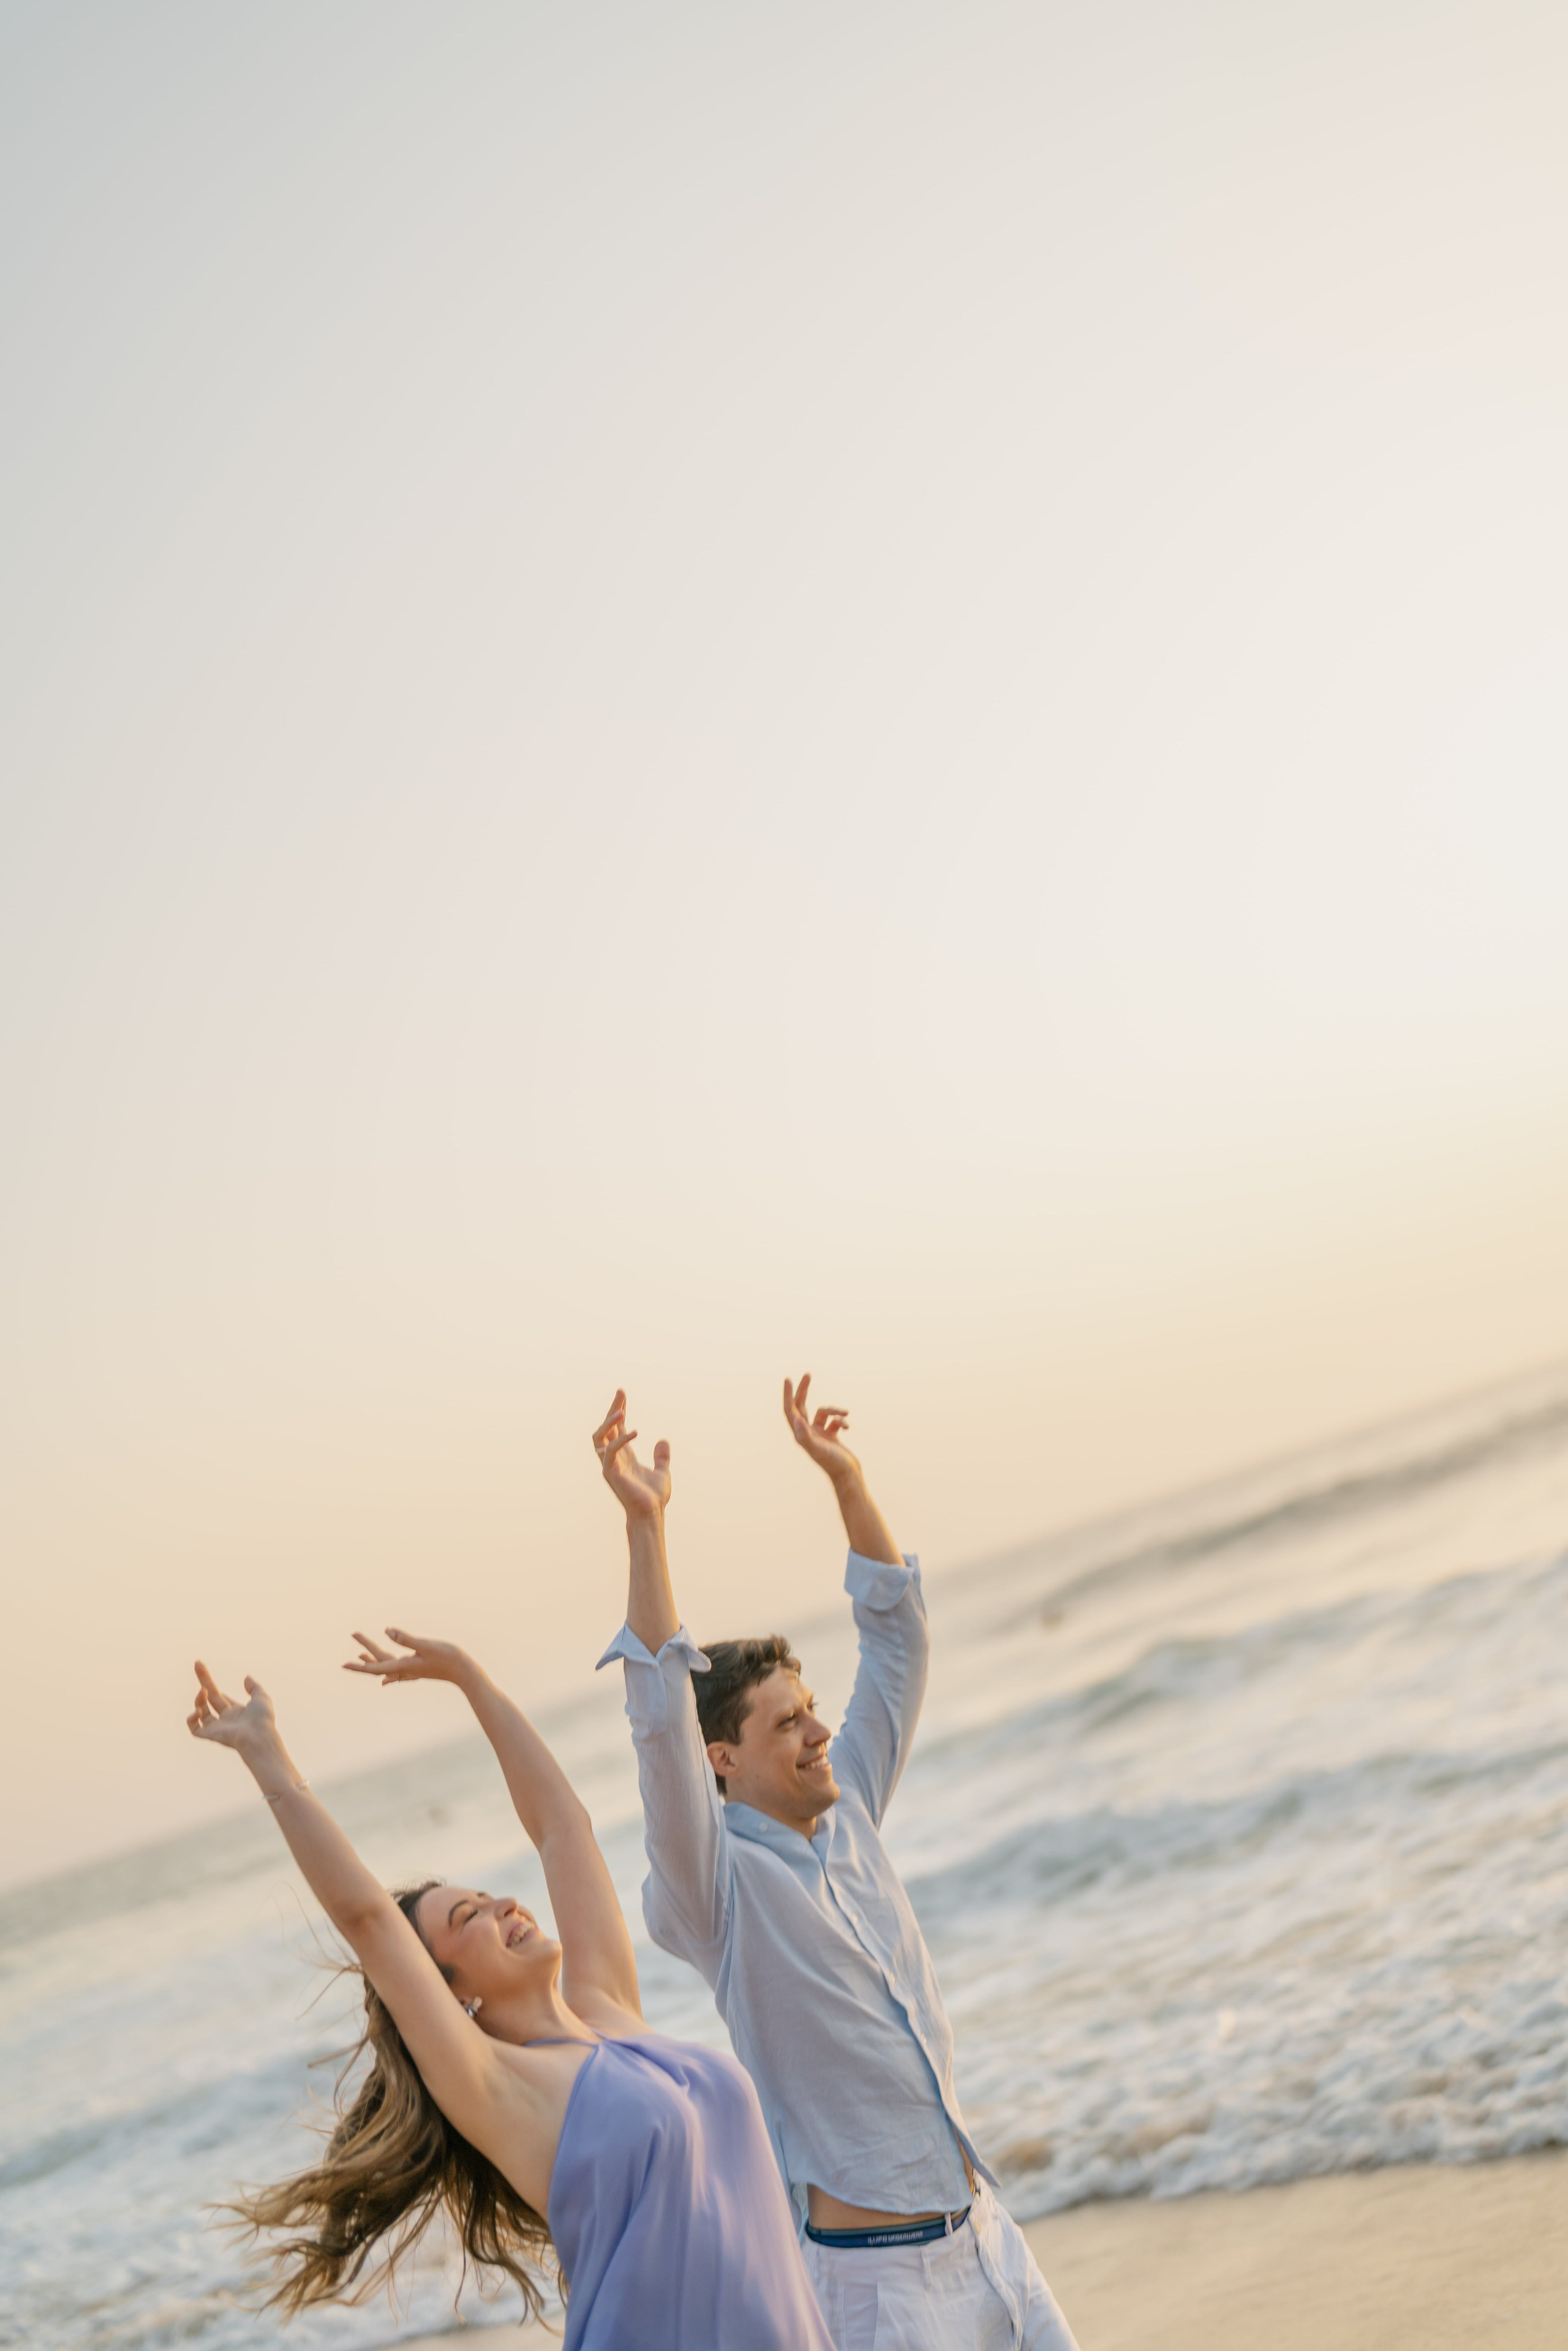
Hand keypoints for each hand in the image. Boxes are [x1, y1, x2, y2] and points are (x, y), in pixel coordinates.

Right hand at [187, 1661, 275, 1751]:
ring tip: (203, 1691)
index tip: (204, 1671)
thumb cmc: (262, 1719)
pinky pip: (194, 1729)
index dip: (211, 1686)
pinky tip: (198, 1709)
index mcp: (235, 1712)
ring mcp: (217, 1728)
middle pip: (209, 1699)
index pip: (219, 1698)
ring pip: (200, 1712)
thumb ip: (254, 1687)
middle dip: (203, 1681)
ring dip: (199, 1699)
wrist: (258, 1736)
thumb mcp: (261, 1697)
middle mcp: (225, 1720)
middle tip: (197, 1663)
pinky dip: (192, 1719)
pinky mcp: (210, 1735)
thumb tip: (246, 1677)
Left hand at [343, 1628, 472, 1684]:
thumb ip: (406, 1639)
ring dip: (373, 1659)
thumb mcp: (426, 1646)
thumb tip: (386, 1632)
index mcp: (404, 1666)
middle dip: (366, 1649)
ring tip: (361, 1654)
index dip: (359, 1666)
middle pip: (379, 1662)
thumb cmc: (448, 1658)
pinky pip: (398, 1670)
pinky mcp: (419, 1669)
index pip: (376, 1667)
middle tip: (354, 1633)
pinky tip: (386, 1677)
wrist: (465, 1672)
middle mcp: (405, 1670)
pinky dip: (388, 1668)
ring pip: (387, 1666)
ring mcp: (412, 1671)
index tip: (343, 1665)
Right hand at [593, 1389, 671, 1520]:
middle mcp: (614, 1458)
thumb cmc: (653, 1497)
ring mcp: (610, 1464)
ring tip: (622, 1410)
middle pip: (606, 1427)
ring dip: (608, 1422)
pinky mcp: (610, 1472)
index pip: (617, 1428)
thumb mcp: (662, 1471)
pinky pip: (609, 1451)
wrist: (651, 1514)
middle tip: (621, 1393)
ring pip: (600, 1437)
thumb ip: (661, 1457)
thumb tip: (663, 1440)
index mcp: (624, 1456)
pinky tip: (634, 1431)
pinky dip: (620, 1439)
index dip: (619, 1411)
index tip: (623, 1395)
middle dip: (613, 1409)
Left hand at [783, 1372, 862, 1484]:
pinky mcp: (830, 1437)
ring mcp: (819, 1434)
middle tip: (807, 1374)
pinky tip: (847, 1428)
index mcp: (800, 1434)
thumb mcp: (817, 1449)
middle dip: (804, 1391)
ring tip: (845, 1414)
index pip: (790, 1410)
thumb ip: (805, 1435)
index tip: (788, 1380)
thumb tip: (796, 1419)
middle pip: (801, 1406)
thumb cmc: (832, 1463)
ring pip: (824, 1412)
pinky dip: (841, 1420)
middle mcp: (807, 1433)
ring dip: (834, 1411)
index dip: (787, 1395)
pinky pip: (834, 1421)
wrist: (848, 1475)